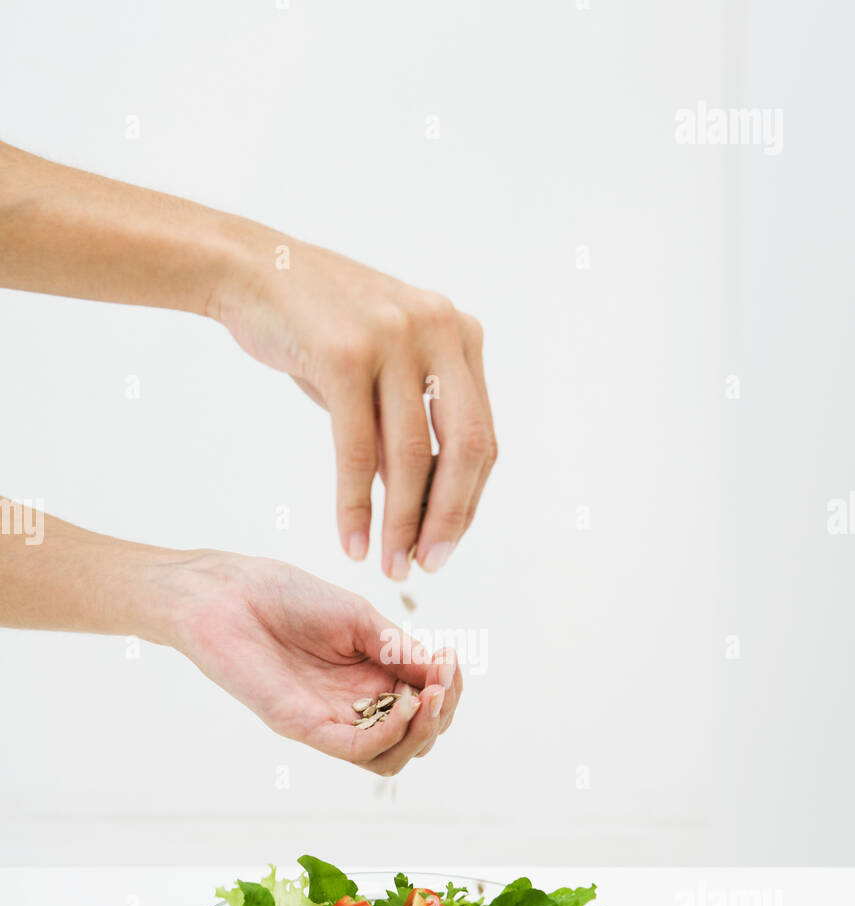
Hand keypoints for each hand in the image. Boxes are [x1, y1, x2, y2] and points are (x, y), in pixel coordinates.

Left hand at [171, 550, 460, 773]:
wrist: (226, 594)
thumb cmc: (285, 596)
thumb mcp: (358, 617)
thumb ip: (398, 648)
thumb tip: (442, 673)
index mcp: (370, 678)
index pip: (424, 705)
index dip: (447, 689)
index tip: (451, 658)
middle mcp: (354, 706)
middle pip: (415, 737)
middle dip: (442, 713)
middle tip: (445, 681)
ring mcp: (329, 719)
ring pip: (391, 756)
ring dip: (422, 731)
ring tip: (430, 697)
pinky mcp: (303, 726)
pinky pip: (355, 750)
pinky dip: (389, 734)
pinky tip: (405, 706)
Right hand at [209, 235, 496, 578]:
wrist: (252, 271)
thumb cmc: (317, 329)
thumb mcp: (381, 370)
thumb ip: (409, 426)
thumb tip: (427, 509)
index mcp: (459, 335)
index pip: (482, 438)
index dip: (468, 502)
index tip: (445, 546)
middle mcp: (438, 330)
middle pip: (466, 449)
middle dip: (450, 519)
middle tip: (429, 565)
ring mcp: (393, 338)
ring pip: (411, 456)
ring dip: (401, 523)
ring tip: (390, 564)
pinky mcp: (344, 354)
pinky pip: (357, 451)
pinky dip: (356, 505)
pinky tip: (351, 541)